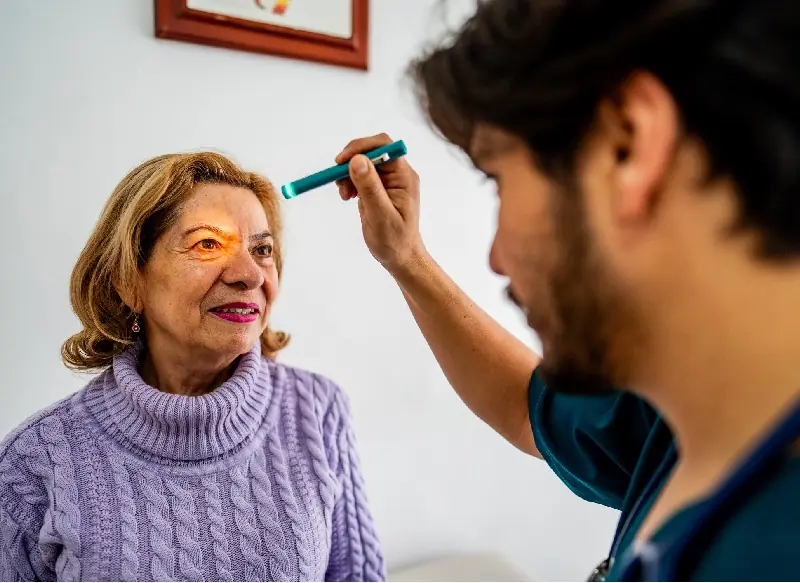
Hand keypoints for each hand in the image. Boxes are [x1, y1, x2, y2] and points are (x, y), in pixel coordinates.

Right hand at [336, 133, 425, 275]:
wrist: (399, 257)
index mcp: (404, 176)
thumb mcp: (380, 215)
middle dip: (351, 162)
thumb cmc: (395, 240)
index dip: (362, 147)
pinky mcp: (377, 188)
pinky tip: (347, 196)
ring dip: (347, 173)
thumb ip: (370, 188)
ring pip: (362, 163)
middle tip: (337, 178)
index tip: (342, 161)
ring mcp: (387, 181)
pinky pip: (359, 175)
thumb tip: (357, 160)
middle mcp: (397, 174)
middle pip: (371, 151)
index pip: (384, 147)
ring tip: (344, 194)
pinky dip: (348, 182)